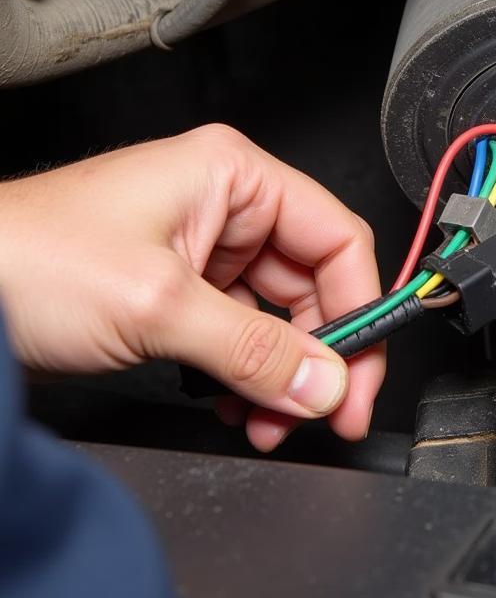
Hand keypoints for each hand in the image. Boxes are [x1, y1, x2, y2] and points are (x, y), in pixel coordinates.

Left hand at [0, 124, 382, 451]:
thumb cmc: (27, 258)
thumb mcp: (158, 307)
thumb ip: (253, 351)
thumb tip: (324, 384)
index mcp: (234, 176)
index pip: (335, 240)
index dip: (359, 309)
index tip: (360, 375)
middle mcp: (226, 207)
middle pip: (313, 285)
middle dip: (318, 356)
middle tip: (324, 412)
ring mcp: (202, 250)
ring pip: (278, 318)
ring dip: (282, 375)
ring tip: (270, 421)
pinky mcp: (179, 291)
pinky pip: (240, 336)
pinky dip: (248, 377)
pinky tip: (239, 408)